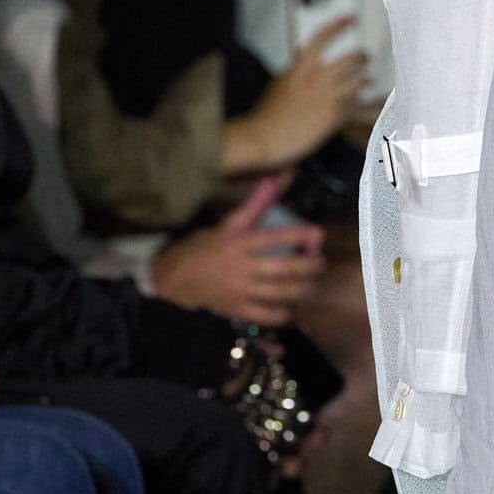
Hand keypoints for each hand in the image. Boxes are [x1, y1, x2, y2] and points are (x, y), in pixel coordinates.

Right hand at [151, 175, 325, 327]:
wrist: (174, 278)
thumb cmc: (203, 248)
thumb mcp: (227, 224)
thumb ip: (255, 204)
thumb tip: (274, 178)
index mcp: (240, 242)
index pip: (277, 237)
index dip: (301, 235)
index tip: (318, 234)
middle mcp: (243, 266)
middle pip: (285, 268)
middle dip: (309, 266)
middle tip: (319, 262)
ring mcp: (240, 290)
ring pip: (280, 292)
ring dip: (302, 288)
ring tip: (311, 284)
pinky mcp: (236, 309)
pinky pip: (264, 314)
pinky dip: (281, 313)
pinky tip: (289, 307)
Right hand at [225, 19, 370, 170]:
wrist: (264, 138)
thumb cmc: (268, 114)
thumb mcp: (279, 81)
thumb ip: (294, 66)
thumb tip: (300, 52)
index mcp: (300, 67)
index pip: (323, 37)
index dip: (340, 25)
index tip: (351, 19)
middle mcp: (316, 78)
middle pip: (351, 58)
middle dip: (362, 58)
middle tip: (365, 58)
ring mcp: (327, 96)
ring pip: (360, 81)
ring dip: (365, 81)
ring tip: (366, 81)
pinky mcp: (335, 116)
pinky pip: (357, 105)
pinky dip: (363, 106)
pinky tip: (367, 107)